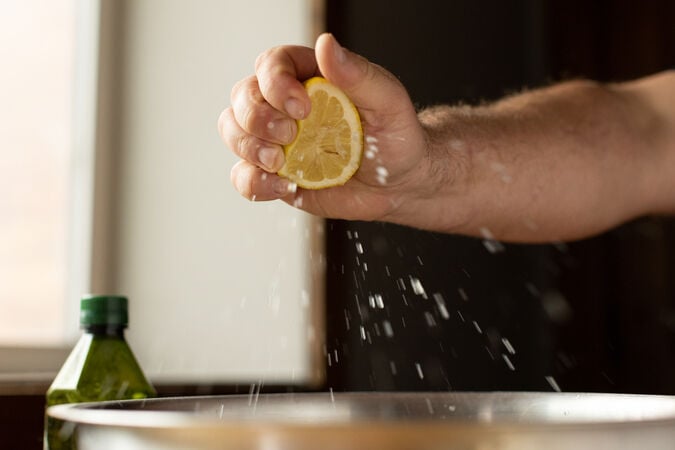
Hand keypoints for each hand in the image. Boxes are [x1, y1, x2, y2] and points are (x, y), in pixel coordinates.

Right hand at [218, 33, 431, 222]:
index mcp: (308, 76)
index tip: (301, 108)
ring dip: (249, 148)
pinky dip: (254, 183)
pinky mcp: (274, 173)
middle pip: (242, 97)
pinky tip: (286, 185)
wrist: (400, 182)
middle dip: (257, 119)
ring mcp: (275, 140)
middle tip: (290, 136)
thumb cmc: (396, 135)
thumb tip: (327, 43)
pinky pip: (243, 176)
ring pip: (233, 131)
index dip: (274, 84)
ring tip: (282, 164)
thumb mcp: (388, 101)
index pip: (271, 64)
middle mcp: (284, 105)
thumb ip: (357, 74)